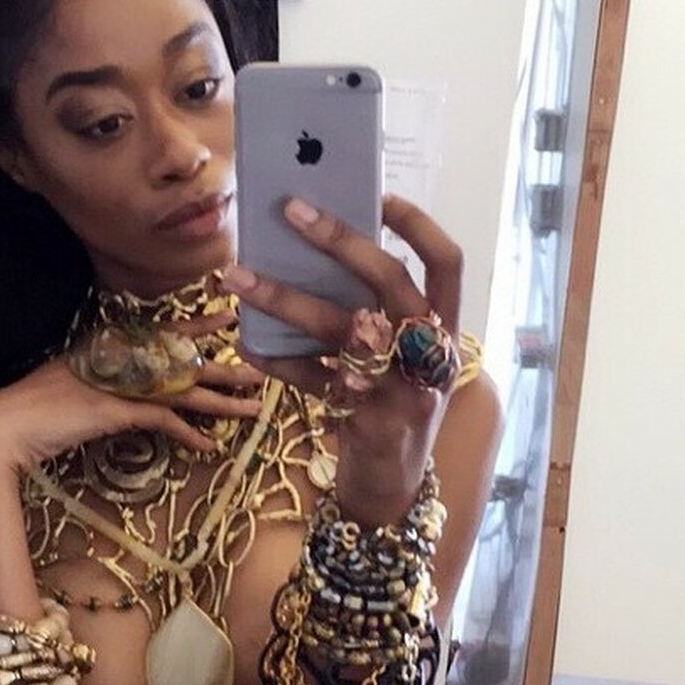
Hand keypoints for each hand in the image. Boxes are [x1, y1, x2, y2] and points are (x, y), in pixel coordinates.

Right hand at [0, 310, 263, 473]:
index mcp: (115, 346)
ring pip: (185, 389)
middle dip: (228, 365)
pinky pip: (164, 420)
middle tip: (264, 368)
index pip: (167, 330)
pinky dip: (188, 435)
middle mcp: (123, 358)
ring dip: (223, 401)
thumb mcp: (79, 386)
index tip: (232, 314)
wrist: (2, 426)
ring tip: (255, 408)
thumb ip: (110, 382)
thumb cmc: (35, 407)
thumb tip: (136, 392)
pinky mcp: (117, 409)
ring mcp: (121, 382)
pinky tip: (209, 446)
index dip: (202, 323)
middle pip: (187, 360)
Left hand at [223, 194, 463, 526]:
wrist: (391, 490)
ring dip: (286, 297)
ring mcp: (406, 390)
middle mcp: (432, 355)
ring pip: (344, 328)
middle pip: (392, 280)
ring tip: (237, 275)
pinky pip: (314, 380)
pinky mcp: (372, 420)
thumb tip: (312, 256)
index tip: (377, 194)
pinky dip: (276, 360)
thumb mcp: (397, 362)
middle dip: (341, 240)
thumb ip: (375, 316)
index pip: (447, 263)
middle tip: (290, 210)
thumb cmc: (388, 410)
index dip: (417, 225)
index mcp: (444, 330)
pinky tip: (246, 344)